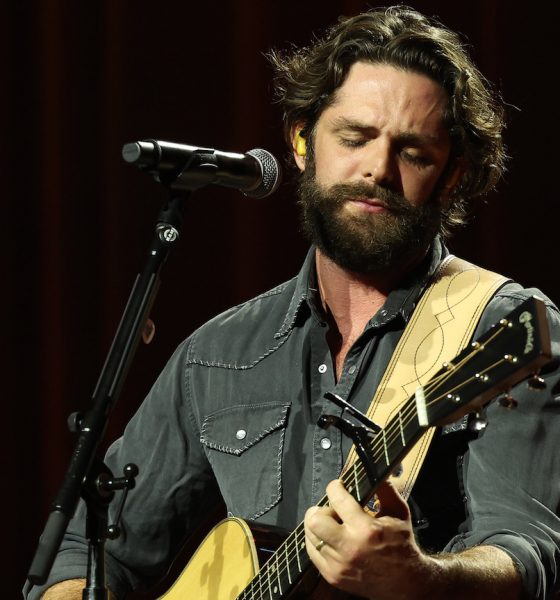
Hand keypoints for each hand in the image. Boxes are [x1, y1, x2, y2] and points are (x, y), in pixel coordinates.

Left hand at [304, 478, 434, 598]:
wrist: (406, 583)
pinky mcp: (332, 576)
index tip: (337, 486)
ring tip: (330, 524)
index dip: (334, 487)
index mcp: (366, 529)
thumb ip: (385, 489)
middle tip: (330, 509)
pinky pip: (312, 552)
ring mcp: (339, 564)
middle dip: (320, 509)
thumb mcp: (399, 512)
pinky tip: (329, 538)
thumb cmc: (401, 544)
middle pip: (315, 521)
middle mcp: (349, 547)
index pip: (337, 499)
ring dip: (317, 525)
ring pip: (310, 536)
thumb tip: (372, 470)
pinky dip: (317, 541)